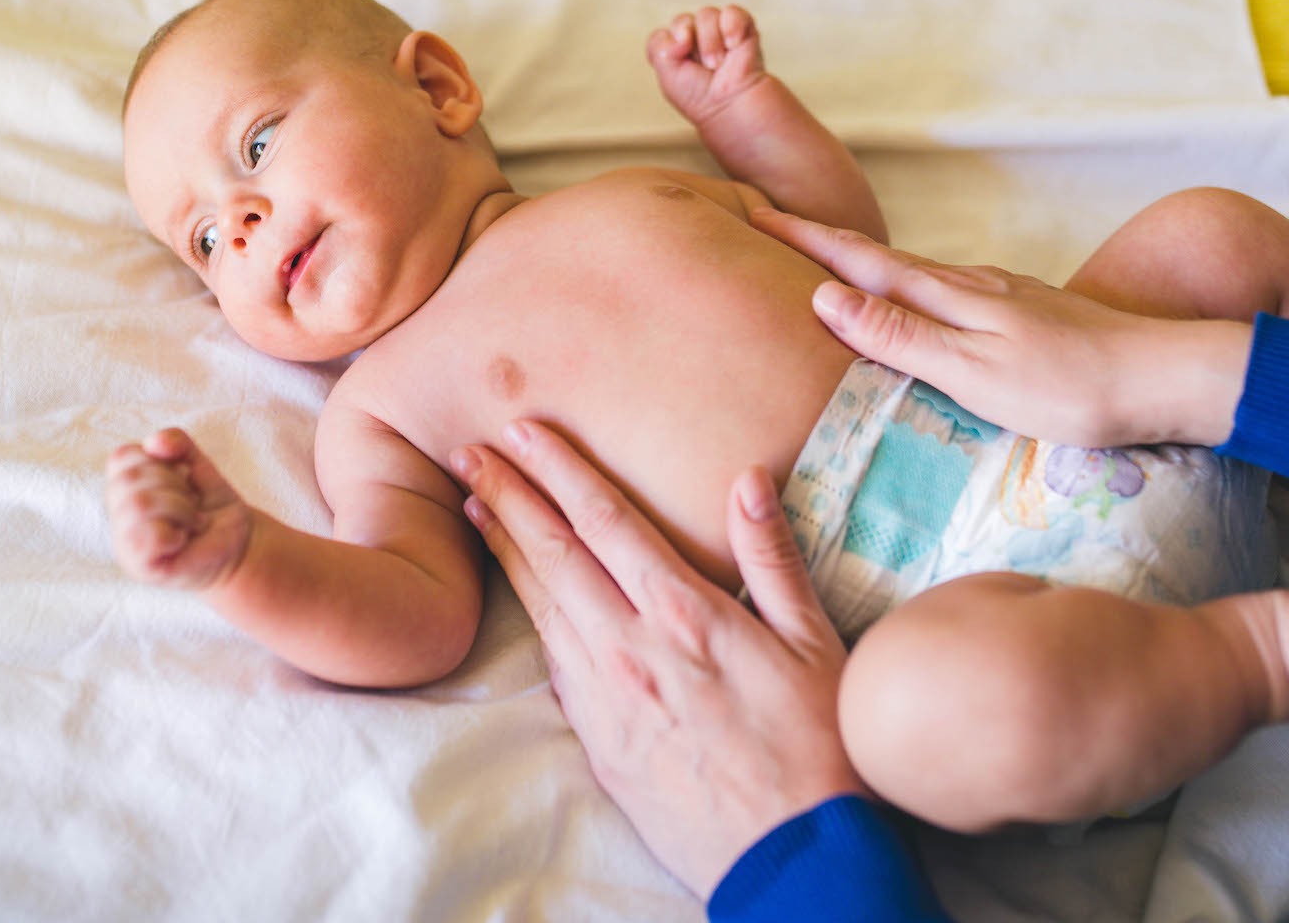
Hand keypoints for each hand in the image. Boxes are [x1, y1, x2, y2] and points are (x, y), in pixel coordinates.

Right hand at [105, 428, 254, 589]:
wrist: (238, 545)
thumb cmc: (212, 507)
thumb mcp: (198, 465)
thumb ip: (177, 444)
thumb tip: (154, 443)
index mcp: (124, 488)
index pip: (121, 457)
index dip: (158, 460)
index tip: (182, 477)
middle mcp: (117, 515)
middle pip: (130, 479)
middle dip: (174, 484)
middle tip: (192, 503)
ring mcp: (124, 543)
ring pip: (139, 504)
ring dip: (180, 508)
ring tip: (192, 521)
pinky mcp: (139, 566)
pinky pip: (149, 537)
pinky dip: (175, 534)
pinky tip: (183, 540)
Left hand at [451, 422, 861, 897]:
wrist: (795, 858)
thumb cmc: (820, 747)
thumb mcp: (814, 641)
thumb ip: (773, 556)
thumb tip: (747, 478)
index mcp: (683, 613)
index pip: (604, 520)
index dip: (558, 469)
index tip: (523, 431)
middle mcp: (630, 649)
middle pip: (554, 554)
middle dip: (509, 496)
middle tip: (468, 452)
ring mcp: (606, 699)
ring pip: (541, 606)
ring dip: (506, 549)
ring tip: (475, 507)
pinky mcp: (599, 743)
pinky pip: (554, 665)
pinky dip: (531, 616)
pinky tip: (521, 596)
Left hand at [646, 4, 769, 125]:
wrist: (730, 105)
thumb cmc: (700, 96)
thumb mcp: (667, 75)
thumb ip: (659, 47)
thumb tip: (681, 33)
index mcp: (675, 52)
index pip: (661, 35)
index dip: (668, 45)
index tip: (678, 60)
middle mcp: (695, 39)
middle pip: (682, 21)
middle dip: (690, 42)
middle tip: (705, 66)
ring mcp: (719, 31)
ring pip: (706, 15)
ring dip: (710, 40)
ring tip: (718, 63)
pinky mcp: (742, 28)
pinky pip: (732, 12)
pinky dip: (732, 25)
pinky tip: (733, 44)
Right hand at [753, 208, 1253, 447]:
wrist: (1165, 378)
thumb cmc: (1069, 389)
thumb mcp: (974, 372)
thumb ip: (900, 335)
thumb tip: (824, 296)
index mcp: (947, 297)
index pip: (855, 263)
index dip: (801, 239)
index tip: (749, 212)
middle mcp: (968, 284)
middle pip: (876, 257)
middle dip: (818, 240)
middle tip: (766, 221)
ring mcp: (998, 294)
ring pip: (911, 272)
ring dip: (860, 262)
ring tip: (821, 259)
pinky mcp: (1023, 312)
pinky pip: (943, 289)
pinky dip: (906, 285)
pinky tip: (913, 297)